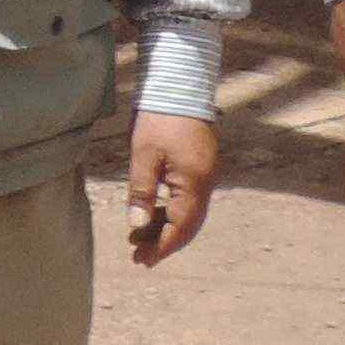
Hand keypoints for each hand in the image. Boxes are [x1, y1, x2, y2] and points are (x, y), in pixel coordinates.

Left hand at [124, 112, 222, 266]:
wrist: (181, 84)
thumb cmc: (159, 118)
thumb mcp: (143, 155)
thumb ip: (141, 192)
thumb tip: (138, 225)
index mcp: (193, 184)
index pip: (180, 228)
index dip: (162, 247)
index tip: (143, 261)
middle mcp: (206, 183)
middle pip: (188, 224)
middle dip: (164, 241)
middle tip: (138, 255)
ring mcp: (207, 173)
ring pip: (190, 212)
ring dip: (167, 225)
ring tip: (139, 235)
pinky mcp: (202, 165)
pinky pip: (190, 198)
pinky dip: (173, 209)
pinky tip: (155, 211)